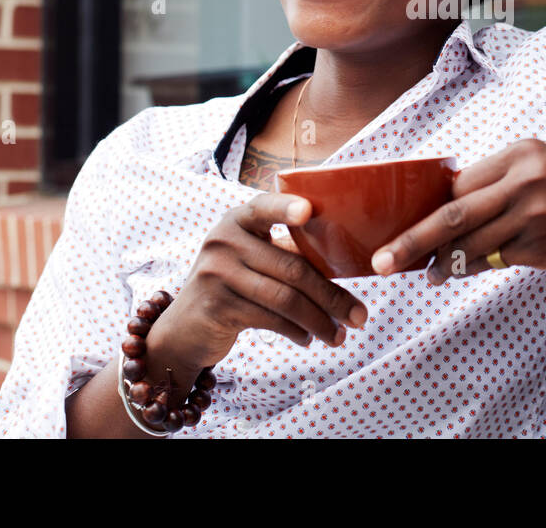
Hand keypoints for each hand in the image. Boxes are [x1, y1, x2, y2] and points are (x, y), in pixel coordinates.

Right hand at [151, 193, 368, 369]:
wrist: (185, 327)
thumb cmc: (235, 285)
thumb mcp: (253, 259)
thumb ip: (286, 252)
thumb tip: (347, 264)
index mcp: (239, 220)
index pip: (265, 208)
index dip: (286, 208)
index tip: (309, 211)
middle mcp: (224, 240)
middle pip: (292, 268)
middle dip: (332, 296)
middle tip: (361, 316)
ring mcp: (217, 273)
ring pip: (285, 299)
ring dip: (320, 321)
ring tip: (340, 336)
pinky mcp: (217, 306)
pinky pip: (270, 319)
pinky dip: (296, 331)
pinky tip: (308, 339)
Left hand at [369, 139, 545, 282]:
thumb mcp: (539, 176)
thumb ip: (496, 188)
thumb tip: (441, 214)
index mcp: (521, 153)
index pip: (458, 181)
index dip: (424, 206)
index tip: (396, 224)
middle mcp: (526, 176)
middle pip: (453, 210)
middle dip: (412, 237)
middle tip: (383, 259)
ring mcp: (536, 210)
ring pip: (470, 240)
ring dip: (439, 261)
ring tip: (421, 272)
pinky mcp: (544, 243)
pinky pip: (493, 260)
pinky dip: (467, 269)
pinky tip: (450, 275)